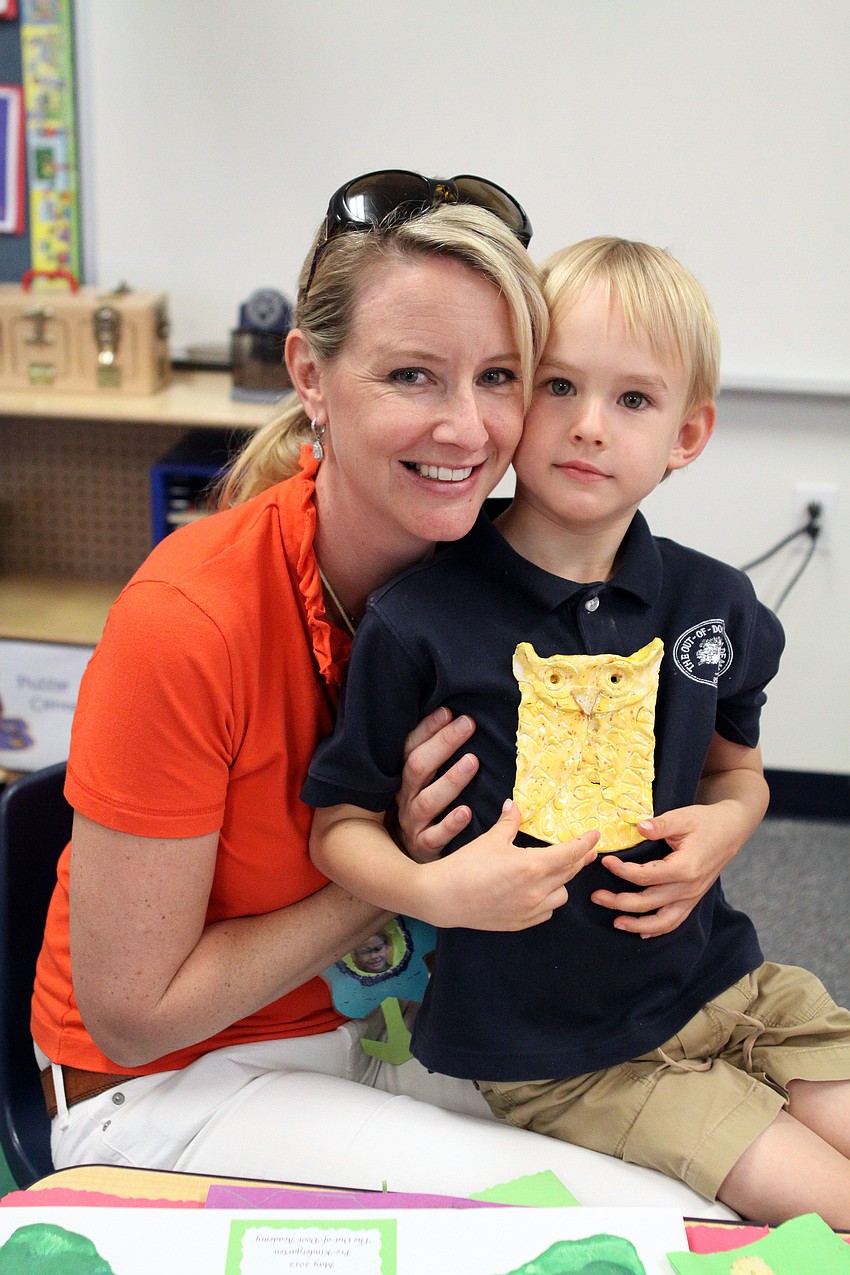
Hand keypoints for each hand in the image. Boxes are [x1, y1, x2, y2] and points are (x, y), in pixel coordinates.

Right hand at [395, 708, 479, 862]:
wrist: (414, 864)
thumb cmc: (431, 813)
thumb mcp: (429, 784)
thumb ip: (441, 758)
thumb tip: (466, 722)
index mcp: (406, 778)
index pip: (410, 747)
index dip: (428, 729)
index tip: (449, 711)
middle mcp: (404, 798)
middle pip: (417, 767)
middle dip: (443, 744)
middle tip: (468, 724)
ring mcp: (412, 824)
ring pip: (426, 801)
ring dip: (450, 779)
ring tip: (473, 761)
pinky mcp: (424, 848)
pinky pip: (435, 837)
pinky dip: (450, 824)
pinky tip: (467, 812)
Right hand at [423, 800, 598, 930]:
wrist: (443, 897)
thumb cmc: (466, 865)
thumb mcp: (490, 839)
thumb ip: (508, 822)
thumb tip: (514, 805)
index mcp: (533, 866)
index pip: (570, 853)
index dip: (585, 843)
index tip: (595, 836)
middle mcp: (537, 890)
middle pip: (569, 873)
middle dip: (579, 860)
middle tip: (586, 851)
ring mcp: (530, 909)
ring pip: (561, 895)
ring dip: (562, 882)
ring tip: (555, 871)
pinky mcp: (521, 923)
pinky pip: (546, 911)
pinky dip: (548, 900)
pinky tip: (538, 891)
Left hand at [590, 802, 746, 938]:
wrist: (732, 830)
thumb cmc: (706, 821)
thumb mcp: (683, 817)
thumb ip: (660, 824)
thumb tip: (638, 827)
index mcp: (685, 867)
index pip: (645, 876)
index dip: (622, 871)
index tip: (605, 862)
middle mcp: (689, 887)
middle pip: (648, 902)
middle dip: (619, 902)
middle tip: (596, 896)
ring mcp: (692, 897)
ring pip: (662, 921)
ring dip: (637, 924)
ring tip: (615, 922)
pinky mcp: (693, 899)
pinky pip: (675, 921)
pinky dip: (657, 929)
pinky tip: (641, 931)